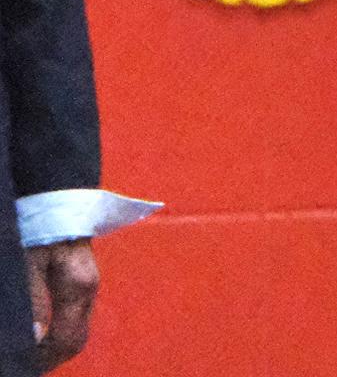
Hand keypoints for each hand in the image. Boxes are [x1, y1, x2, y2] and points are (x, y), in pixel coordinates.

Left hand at [27, 239, 93, 367]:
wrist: (59, 198)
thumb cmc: (41, 228)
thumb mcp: (28, 265)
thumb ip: (32, 301)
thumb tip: (33, 337)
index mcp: (78, 288)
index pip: (68, 339)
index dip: (46, 359)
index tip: (25, 364)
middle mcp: (89, 289)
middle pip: (77, 338)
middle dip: (53, 356)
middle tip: (27, 362)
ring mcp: (89, 284)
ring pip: (78, 328)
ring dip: (56, 344)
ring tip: (31, 351)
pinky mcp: (83, 279)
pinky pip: (75, 316)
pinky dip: (60, 330)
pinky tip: (42, 331)